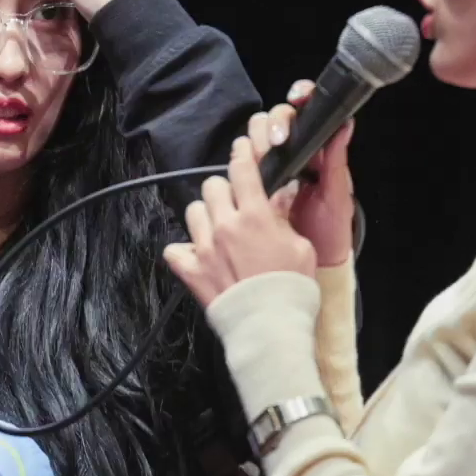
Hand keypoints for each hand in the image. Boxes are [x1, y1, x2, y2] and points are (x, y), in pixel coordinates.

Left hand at [163, 137, 316, 307]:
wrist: (270, 325)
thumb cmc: (292, 287)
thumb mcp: (301, 247)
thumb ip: (284, 218)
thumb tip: (281, 193)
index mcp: (255, 216)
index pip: (242, 170)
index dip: (241, 154)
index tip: (241, 150)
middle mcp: (225, 226)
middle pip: (212, 186)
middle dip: (223, 191)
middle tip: (234, 204)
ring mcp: (204, 248)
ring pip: (193, 212)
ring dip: (205, 217)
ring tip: (217, 231)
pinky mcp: (191, 270)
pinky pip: (174, 249)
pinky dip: (183, 251)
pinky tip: (197, 256)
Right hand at [249, 80, 355, 266]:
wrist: (313, 262)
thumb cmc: (331, 229)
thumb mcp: (337, 196)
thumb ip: (336, 161)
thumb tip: (345, 124)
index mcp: (316, 150)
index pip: (304, 112)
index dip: (299, 97)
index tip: (297, 100)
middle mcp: (291, 154)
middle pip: (272, 119)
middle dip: (271, 124)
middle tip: (276, 144)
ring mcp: (269, 169)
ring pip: (252, 138)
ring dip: (253, 143)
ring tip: (260, 160)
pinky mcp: (251, 187)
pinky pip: (239, 166)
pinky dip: (238, 164)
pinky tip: (243, 174)